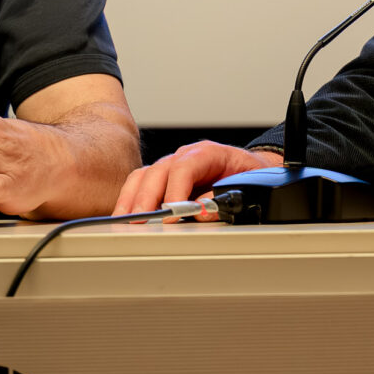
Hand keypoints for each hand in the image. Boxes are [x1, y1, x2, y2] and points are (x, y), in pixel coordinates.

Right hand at [113, 140, 282, 213]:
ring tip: (125, 219)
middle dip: (147, 197)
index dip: (175, 191)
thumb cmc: (248, 175)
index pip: (184, 167)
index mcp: (207, 153)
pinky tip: (124, 215)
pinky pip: (140, 184)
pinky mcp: (163, 179)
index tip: (170, 213)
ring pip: (144, 176)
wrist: (249, 169)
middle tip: (141, 220)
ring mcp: (171, 166)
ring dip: (132, 198)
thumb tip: (203, 210)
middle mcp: (184, 156)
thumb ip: (225, 197)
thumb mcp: (247, 184)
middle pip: (158, 171)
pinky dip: (131, 199)